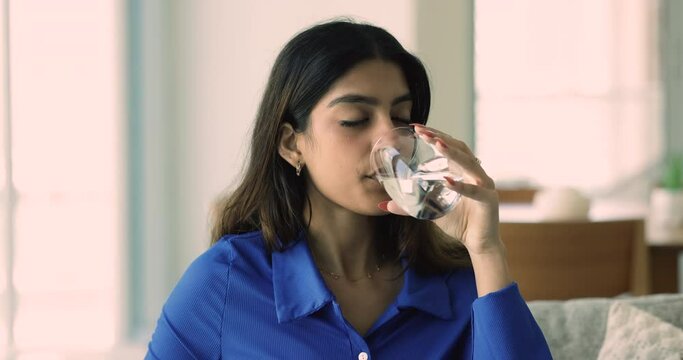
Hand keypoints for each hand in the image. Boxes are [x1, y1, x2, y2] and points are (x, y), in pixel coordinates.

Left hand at [381, 124, 502, 254]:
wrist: (478, 243)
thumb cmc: (457, 223)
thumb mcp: (430, 211)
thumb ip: (410, 207)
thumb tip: (384, 205)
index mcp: (462, 171)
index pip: (449, 146)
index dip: (435, 135)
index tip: (416, 127)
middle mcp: (475, 173)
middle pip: (459, 148)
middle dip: (440, 138)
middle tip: (422, 131)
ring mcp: (484, 184)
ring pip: (469, 163)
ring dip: (452, 153)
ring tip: (436, 144)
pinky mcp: (488, 200)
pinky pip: (474, 190)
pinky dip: (460, 185)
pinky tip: (447, 181)